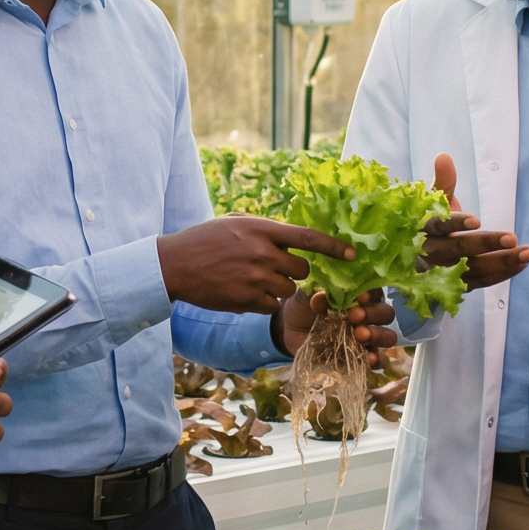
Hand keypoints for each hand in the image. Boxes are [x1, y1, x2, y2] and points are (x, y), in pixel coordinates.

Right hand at [159, 215, 354, 314]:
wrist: (175, 264)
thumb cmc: (205, 240)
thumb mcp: (236, 223)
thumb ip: (265, 231)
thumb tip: (293, 241)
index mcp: (261, 229)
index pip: (308, 238)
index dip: (335, 247)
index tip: (353, 255)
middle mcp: (262, 253)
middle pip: (302, 270)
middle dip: (295, 272)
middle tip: (274, 269)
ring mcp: (255, 278)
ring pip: (288, 291)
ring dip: (278, 288)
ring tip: (253, 280)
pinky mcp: (246, 300)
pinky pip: (270, 305)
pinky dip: (262, 302)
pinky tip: (242, 292)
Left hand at [275, 289, 398, 357]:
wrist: (290, 330)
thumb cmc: (303, 306)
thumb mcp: (306, 296)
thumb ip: (315, 294)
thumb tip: (320, 297)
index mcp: (360, 295)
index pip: (375, 291)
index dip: (371, 294)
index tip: (359, 297)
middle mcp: (369, 315)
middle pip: (386, 313)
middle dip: (373, 314)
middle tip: (353, 316)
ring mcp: (367, 338)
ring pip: (388, 336)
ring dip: (377, 335)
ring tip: (360, 335)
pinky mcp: (361, 358)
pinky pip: (378, 360)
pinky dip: (375, 359)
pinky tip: (367, 358)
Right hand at [419, 154, 528, 289]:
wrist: (413, 258)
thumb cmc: (429, 223)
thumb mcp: (433, 201)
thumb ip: (444, 182)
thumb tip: (444, 156)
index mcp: (423, 228)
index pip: (438, 226)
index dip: (456, 223)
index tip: (477, 220)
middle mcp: (430, 253)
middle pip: (458, 250)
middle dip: (486, 244)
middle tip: (512, 237)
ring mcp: (443, 273)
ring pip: (473, 269)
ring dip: (502, 262)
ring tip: (528, 253)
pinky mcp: (455, 286)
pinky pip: (480, 282)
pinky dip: (502, 274)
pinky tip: (522, 264)